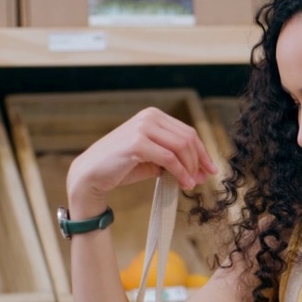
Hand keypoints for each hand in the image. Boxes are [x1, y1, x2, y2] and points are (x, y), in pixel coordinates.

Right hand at [67, 107, 217, 212]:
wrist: (91, 174)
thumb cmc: (121, 167)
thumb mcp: (152, 160)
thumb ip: (174, 161)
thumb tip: (201, 172)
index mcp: (153, 116)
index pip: (187, 132)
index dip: (202, 152)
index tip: (211, 169)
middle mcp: (149, 117)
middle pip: (187, 138)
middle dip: (199, 160)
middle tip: (202, 179)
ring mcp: (142, 128)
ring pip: (180, 147)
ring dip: (190, 168)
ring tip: (191, 184)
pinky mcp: (137, 143)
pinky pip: (168, 158)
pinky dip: (180, 172)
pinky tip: (184, 183)